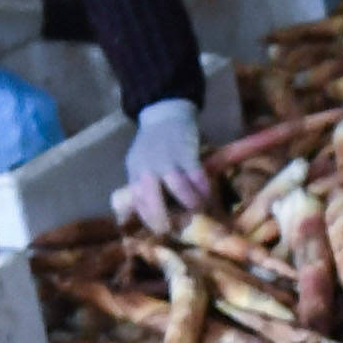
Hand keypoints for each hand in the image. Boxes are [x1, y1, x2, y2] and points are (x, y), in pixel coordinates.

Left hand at [112, 96, 206, 232]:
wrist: (165, 113)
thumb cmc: (154, 144)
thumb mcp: (139, 163)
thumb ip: (140, 186)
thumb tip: (139, 215)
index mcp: (134, 172)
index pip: (137, 203)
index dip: (149, 219)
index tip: (161, 230)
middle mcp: (147, 168)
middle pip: (153, 201)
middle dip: (165, 219)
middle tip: (177, 229)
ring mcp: (168, 160)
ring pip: (179, 190)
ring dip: (191, 204)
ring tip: (198, 211)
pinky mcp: (187, 153)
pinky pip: (197, 178)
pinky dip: (204, 190)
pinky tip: (208, 196)